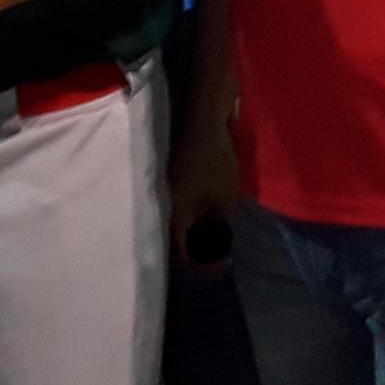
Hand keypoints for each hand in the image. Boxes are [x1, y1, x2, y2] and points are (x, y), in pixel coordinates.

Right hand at [168, 115, 239, 269]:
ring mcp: (161, 189)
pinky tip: (205, 211)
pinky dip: (189, 214)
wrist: (200, 119)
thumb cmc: (213, 162)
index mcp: (172, 216)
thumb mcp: (225, 199)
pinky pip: (175, 205)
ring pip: (173, 221)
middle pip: (172, 240)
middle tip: (215, 251)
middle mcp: (159, 205)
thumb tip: (217, 239)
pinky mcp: (167, 176)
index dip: (202, 266)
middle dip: (194, 250)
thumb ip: (218, 224)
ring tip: (212, 231)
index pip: (180, 255)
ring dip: (191, 231)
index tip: (223, 263)